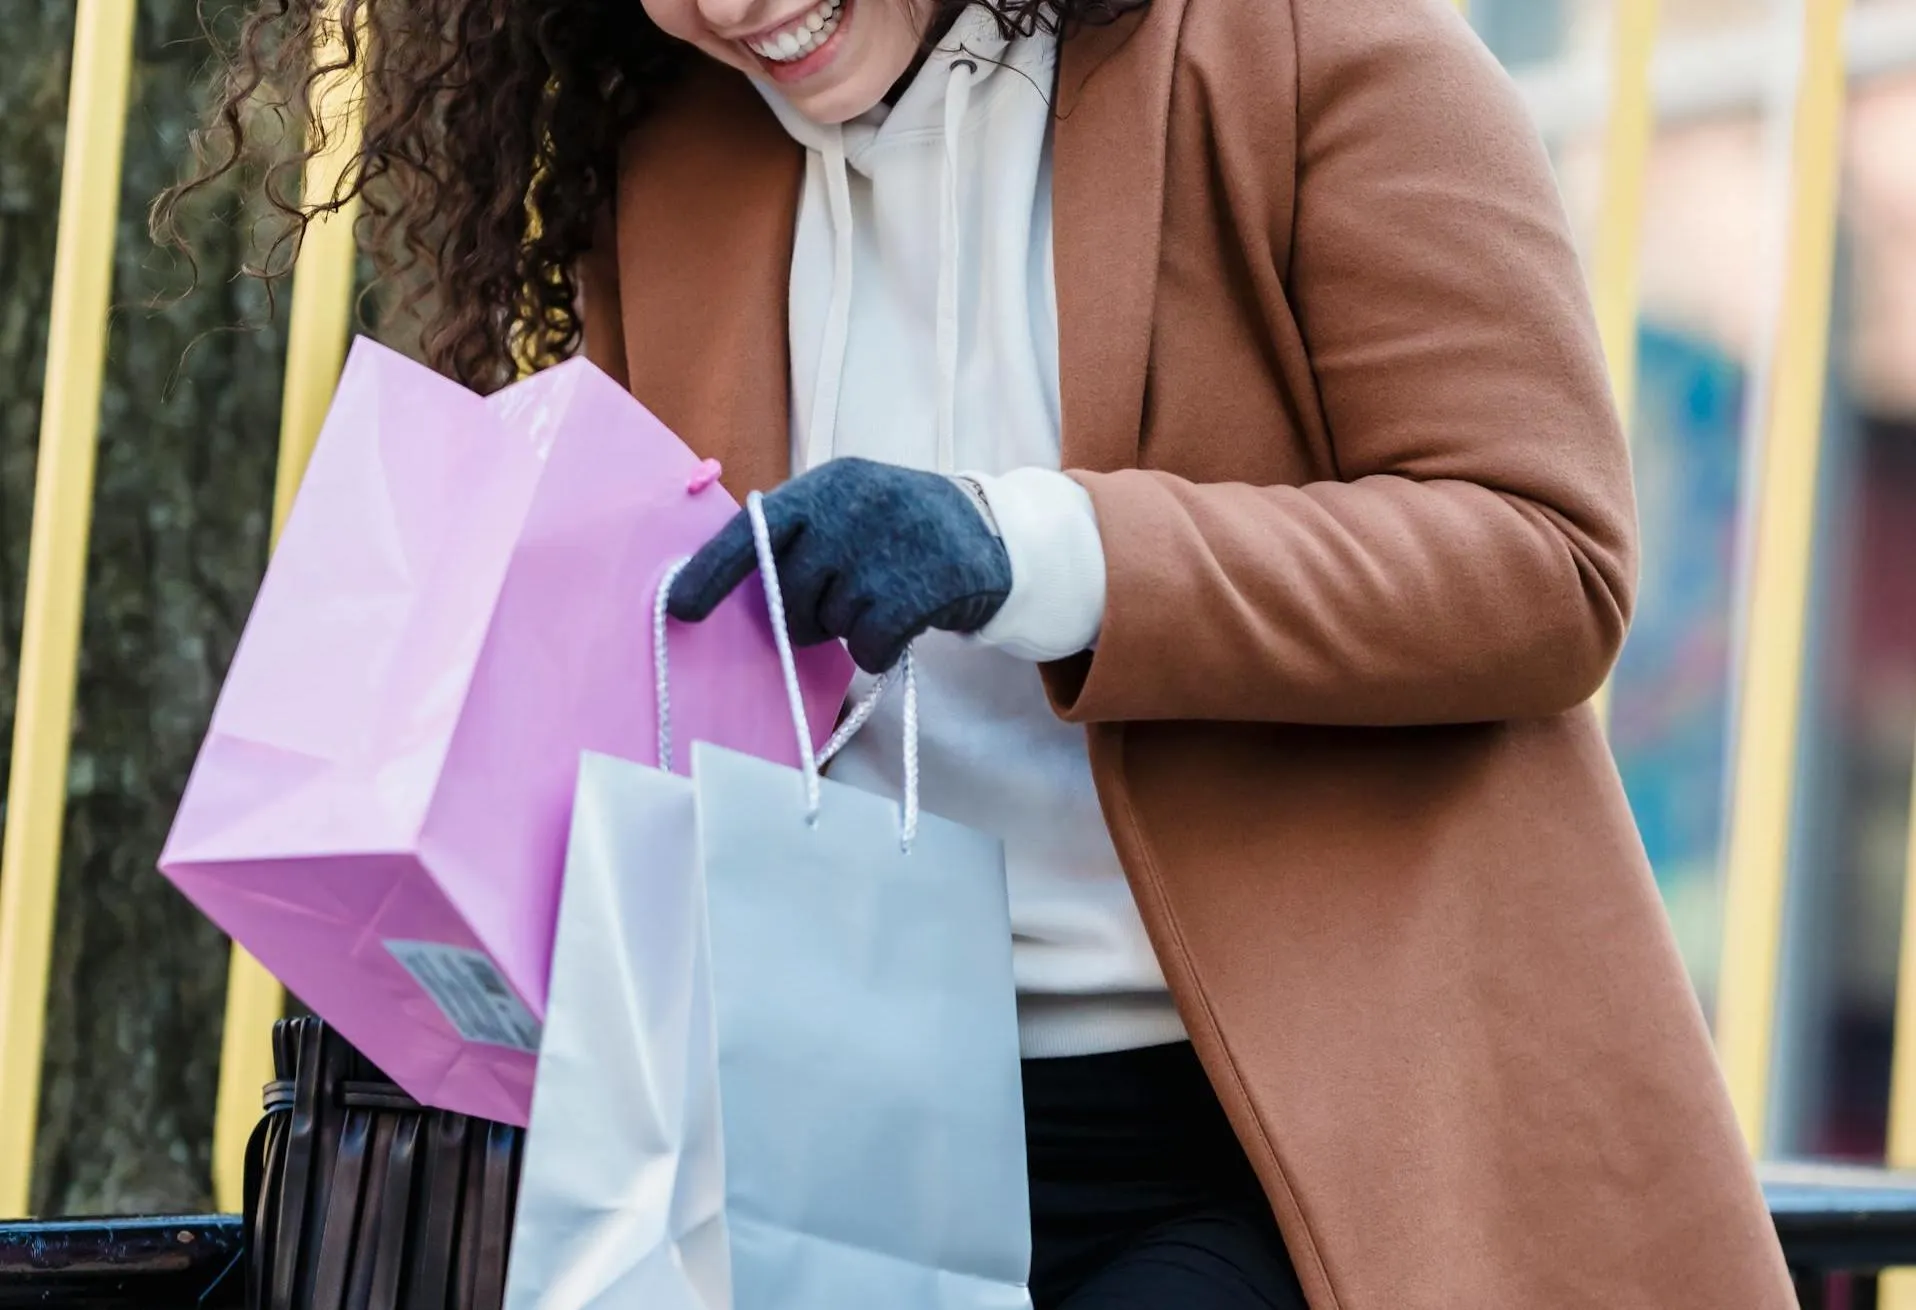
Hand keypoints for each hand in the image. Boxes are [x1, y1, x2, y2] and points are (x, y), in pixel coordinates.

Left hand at [667, 458, 1012, 672]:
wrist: (996, 534)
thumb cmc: (904, 530)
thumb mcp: (852, 508)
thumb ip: (801, 537)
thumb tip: (735, 592)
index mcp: (826, 485)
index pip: (754, 531)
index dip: (711, 573)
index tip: (680, 610)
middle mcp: (850, 508)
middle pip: (788, 593)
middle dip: (806, 612)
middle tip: (843, 600)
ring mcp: (884, 547)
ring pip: (830, 623)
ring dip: (852, 627)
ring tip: (887, 597)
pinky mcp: (917, 589)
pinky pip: (869, 646)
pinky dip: (882, 648)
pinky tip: (906, 624)